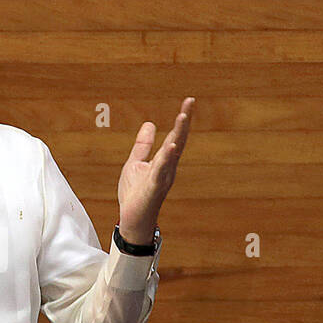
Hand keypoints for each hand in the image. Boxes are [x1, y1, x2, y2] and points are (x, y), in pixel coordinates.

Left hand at [116, 96, 193, 244]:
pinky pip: (161, 171)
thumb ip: (143, 146)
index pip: (174, 136)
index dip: (181, 120)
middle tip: (190, 102)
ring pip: (173, 153)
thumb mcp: (135, 164)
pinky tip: (170, 146)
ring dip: (178, 134)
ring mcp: (162, 177)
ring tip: (182, 116)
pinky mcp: (154, 188)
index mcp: (164, 161)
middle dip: (184, 122)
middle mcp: (168, 167)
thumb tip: (149, 123)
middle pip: (178, 140)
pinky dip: (166, 158)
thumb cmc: (135, 194)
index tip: (189, 101)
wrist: (133, 220)